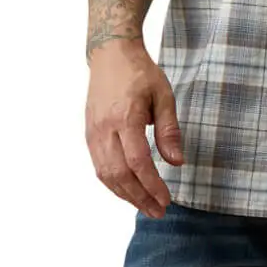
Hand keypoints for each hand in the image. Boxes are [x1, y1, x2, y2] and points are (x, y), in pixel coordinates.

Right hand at [85, 38, 182, 216]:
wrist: (110, 55)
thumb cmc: (140, 73)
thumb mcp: (164, 96)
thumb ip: (170, 130)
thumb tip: (177, 163)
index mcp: (125, 117)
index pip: (137, 161)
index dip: (152, 185)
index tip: (167, 200)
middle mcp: (104, 128)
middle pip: (119, 174)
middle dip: (139, 197)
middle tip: (158, 211)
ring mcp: (93, 133)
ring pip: (105, 174)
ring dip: (126, 195)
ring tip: (146, 207)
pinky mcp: (89, 135)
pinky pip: (99, 167)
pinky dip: (114, 184)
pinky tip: (129, 191)